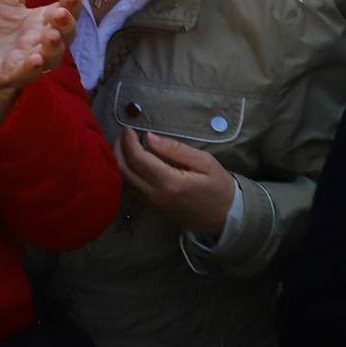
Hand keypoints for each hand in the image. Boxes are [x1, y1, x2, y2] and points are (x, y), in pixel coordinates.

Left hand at [0, 0, 78, 123]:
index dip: (71, 6)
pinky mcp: (14, 74)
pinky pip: (27, 73)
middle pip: (65, 35)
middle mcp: (44, 41)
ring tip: (51, 36)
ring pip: (51, 56)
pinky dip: (31, 67)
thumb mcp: (5, 0)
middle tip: (61, 13)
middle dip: (66, 25)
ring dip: (53, 47)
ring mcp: (32, 60)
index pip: (65, 12)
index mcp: (44, 21)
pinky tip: (35, 59)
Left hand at [116, 127, 236, 240]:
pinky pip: (130, 189)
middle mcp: (156, 195)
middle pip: (124, 169)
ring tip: (124, 145)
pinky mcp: (152, 208)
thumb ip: (175, 149)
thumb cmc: (219, 188)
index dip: (129, 141)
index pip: (138, 159)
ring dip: (119, 161)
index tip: (128, 129)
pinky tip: (130, 161)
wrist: (227, 217)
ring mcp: (152, 204)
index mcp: (170, 183)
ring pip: (124, 181)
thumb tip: (149, 137)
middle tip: (124, 135)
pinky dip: (125, 173)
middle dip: (119, 149)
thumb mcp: (205, 163)